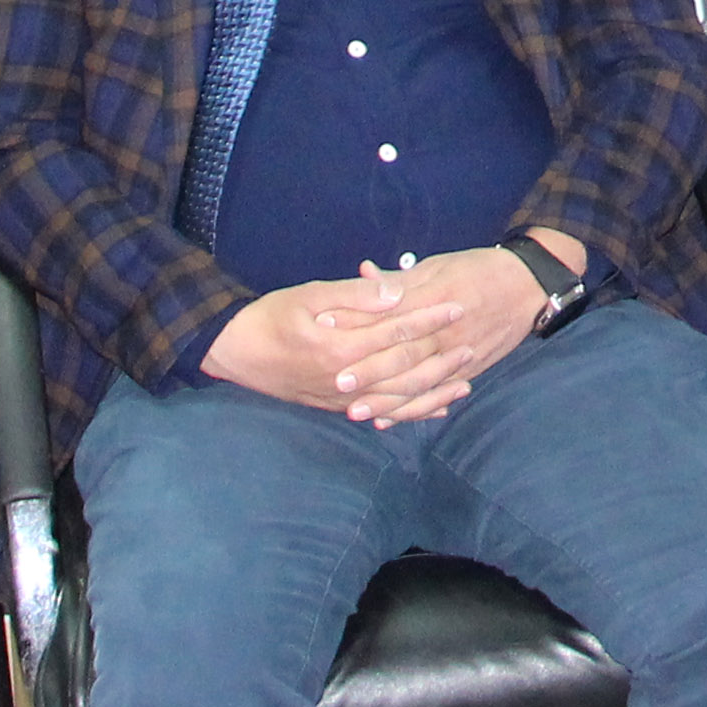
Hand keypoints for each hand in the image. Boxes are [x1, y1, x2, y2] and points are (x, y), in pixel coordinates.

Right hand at [200, 248, 544, 423]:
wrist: (233, 353)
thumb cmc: (270, 317)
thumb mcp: (310, 295)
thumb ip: (355, 296)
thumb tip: (396, 292)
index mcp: (340, 347)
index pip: (396, 331)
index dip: (429, 318)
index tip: (458, 304)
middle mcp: (345, 379)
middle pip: (404, 369)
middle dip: (441, 355)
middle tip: (473, 341)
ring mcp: (341, 398)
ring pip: (397, 399)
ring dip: (433, 391)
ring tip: (465, 383)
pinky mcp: (336, 407)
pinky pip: (381, 414)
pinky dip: (410, 413)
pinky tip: (433, 410)